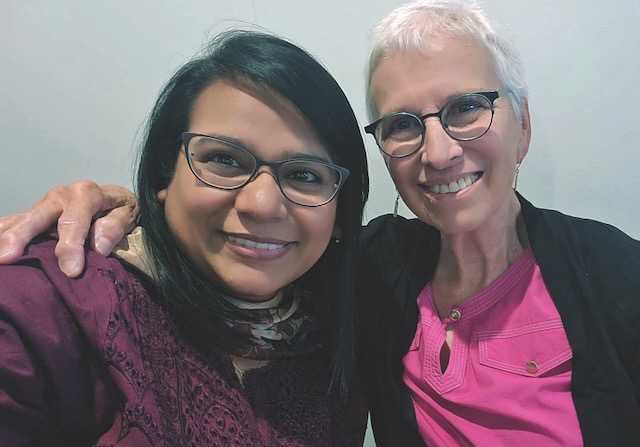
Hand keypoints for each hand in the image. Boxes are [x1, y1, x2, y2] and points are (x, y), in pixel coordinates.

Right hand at [0, 180, 138, 276]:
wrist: (114, 197)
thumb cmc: (121, 208)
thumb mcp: (129, 213)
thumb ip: (116, 226)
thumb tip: (99, 247)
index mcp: (86, 194)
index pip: (74, 221)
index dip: (70, 246)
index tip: (70, 271)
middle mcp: (60, 196)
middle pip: (37, 217)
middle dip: (21, 237)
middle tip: (7, 258)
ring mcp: (43, 204)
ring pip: (19, 219)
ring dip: (4, 236)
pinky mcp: (34, 213)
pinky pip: (12, 221)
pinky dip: (0, 232)